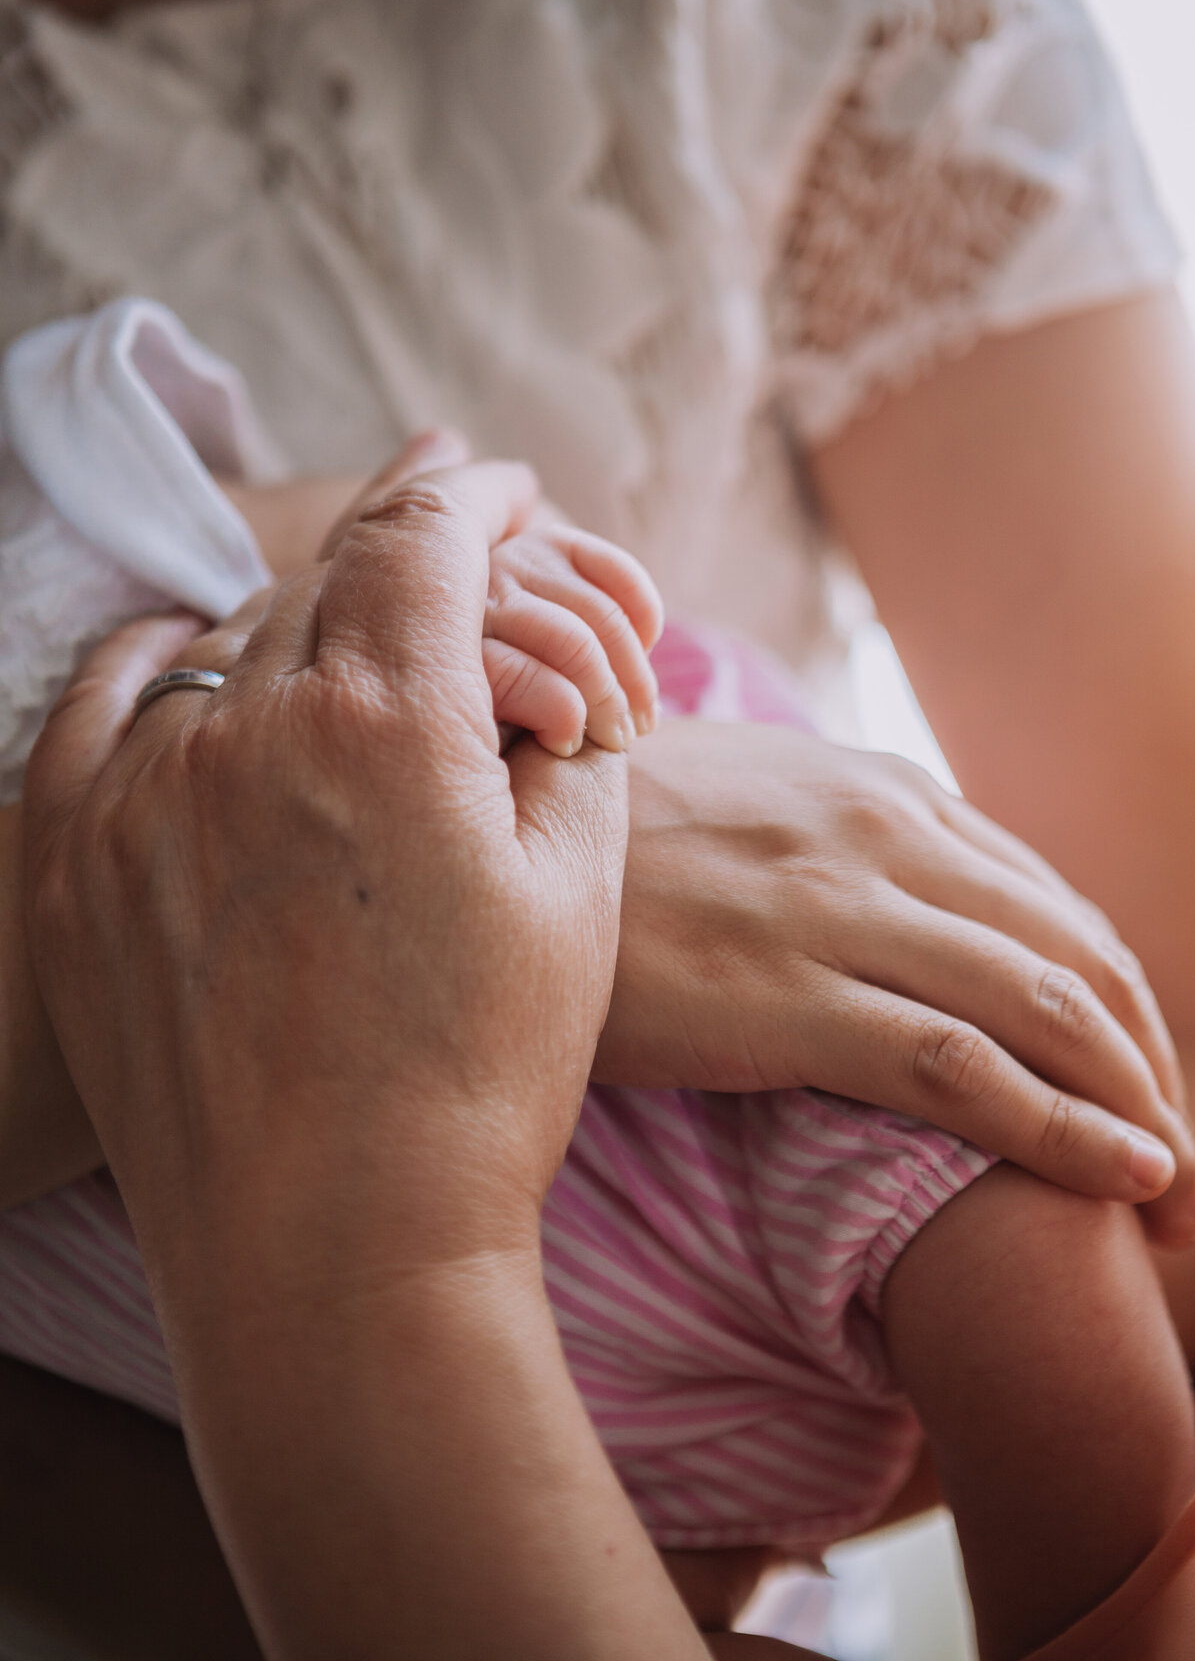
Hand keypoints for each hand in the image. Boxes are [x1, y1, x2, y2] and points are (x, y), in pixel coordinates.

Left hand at [21, 462, 716, 1660]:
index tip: (502, 483)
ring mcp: (139, 794)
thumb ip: (566, 733)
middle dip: (403, 559)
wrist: (334, 1256)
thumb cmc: (477, 1080)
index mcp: (387, 722)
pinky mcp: (74, 862)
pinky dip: (165, 666)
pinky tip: (200, 666)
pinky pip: (105, 703)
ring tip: (352, 650)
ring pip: (229, 639)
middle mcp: (245, 730)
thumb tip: (541, 663)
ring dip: (301, 627)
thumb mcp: (574, 889)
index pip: (429, 536)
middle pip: (329, 581)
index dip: (479, 492)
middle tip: (451, 559)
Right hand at [598, 719, 1194, 1244]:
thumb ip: (833, 831)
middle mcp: (881, 837)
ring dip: (1136, 1103)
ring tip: (1177, 1183)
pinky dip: (1065, 1126)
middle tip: (1182, 1153)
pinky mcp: (789, 995)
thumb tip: (885, 882)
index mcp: (877, 793)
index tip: (1139, 1079)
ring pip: (1047, 1006)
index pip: (1050, 902)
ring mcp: (839, 912)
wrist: (482, 836)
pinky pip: (964, 1068)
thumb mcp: (739, 796)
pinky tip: (1128, 1175)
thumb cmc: (606, 837)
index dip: (1118, 1001)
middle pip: (1077, 955)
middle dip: (1150, 1061)